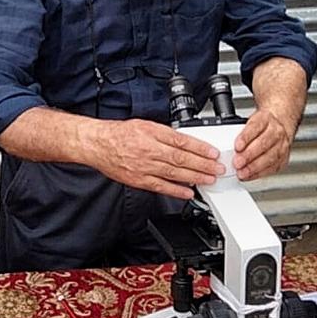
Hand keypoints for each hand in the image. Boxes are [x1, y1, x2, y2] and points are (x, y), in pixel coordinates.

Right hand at [89, 119, 223, 199]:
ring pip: (174, 173)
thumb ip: (165, 134)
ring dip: (194, 177)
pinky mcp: (138, 180)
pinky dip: (176, 191)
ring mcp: (144, 167)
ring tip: (209, 179)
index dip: (200, 148)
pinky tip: (189, 192)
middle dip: (203, 165)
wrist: (98, 144)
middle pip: (181, 158)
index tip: (213, 153)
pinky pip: (160, 187)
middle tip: (218, 168)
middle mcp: (149, 150)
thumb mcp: (145, 125)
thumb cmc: (120, 134)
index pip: (181, 141)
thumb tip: (186, 142)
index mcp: (152, 134)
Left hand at [233, 109, 293, 180]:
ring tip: (242, 172)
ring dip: (254, 167)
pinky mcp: (283, 158)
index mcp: (266, 119)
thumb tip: (225, 144)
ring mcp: (282, 145)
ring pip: (269, 157)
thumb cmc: (262, 123)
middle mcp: (276, 131)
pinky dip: (259, 173)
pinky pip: (272, 167)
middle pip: (263, 143)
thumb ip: (239, 130)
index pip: (255, 126)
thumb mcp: (250, 120)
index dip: (246, 137)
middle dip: (249, 155)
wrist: (280, 123)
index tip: (237, 146)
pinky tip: (249, 175)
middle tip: (237, 163)